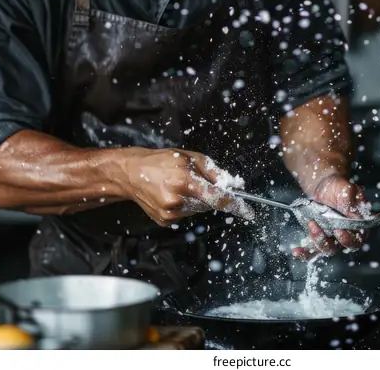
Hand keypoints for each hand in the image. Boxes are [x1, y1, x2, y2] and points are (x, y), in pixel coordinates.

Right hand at [118, 148, 254, 226]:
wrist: (132, 173)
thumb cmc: (161, 161)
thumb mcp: (189, 157)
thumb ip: (213, 171)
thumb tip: (233, 183)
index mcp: (184, 181)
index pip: (217, 198)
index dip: (234, 205)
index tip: (248, 211)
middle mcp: (177, 200)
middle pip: (208, 203)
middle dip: (208, 194)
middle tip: (193, 181)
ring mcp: (170, 213)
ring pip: (197, 210)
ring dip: (195, 199)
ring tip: (178, 185)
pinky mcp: (165, 221)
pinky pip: (186, 215)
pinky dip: (185, 206)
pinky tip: (172, 194)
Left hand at [292, 174, 368, 260]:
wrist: (325, 185)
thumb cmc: (339, 187)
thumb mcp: (346, 188)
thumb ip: (349, 198)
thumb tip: (350, 207)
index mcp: (358, 226)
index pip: (357, 240)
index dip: (348, 240)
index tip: (338, 231)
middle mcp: (346, 235)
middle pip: (339, 248)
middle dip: (327, 241)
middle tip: (317, 227)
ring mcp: (332, 238)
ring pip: (326, 249)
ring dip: (316, 241)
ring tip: (310, 224)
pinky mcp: (319, 238)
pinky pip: (312, 251)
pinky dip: (304, 253)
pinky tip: (296, 251)